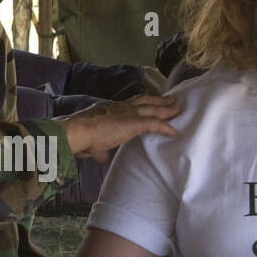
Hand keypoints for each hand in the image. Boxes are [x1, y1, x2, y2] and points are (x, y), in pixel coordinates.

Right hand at [55, 94, 179, 164]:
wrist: (78, 131)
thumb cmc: (80, 136)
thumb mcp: (90, 141)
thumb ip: (98, 149)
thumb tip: (100, 156)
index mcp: (109, 109)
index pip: (129, 104)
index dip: (140, 103)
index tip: (148, 103)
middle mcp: (121, 107)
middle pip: (145, 101)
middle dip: (158, 101)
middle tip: (171, 100)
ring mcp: (128, 113)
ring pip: (153, 109)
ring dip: (166, 109)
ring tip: (178, 109)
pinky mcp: (134, 123)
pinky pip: (155, 124)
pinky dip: (165, 127)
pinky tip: (174, 131)